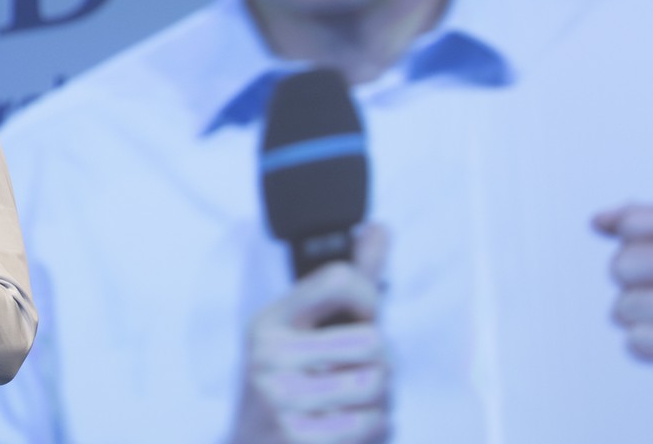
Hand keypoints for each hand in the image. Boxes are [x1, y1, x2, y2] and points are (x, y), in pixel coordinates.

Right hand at [233, 225, 391, 443]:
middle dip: (382, 361)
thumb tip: (381, 228)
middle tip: (364, 370)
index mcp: (271, 319)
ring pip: (378, 385)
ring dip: (383, 398)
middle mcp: (269, 354)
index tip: (361, 318)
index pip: (340, 279)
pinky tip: (355, 424)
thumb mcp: (307, 328)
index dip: (368, 299)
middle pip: (372, 341)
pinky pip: (373, 424)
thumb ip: (349, 280)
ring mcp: (281, 399)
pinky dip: (378, 426)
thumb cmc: (291, 383)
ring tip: (359, 400)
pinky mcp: (298, 438)